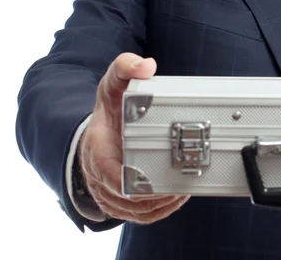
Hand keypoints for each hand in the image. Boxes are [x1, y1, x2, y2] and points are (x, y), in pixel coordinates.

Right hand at [78, 53, 189, 223]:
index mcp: (97, 146)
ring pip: (133, 211)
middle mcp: (100, 172)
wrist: (100, 125)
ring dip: (158, 206)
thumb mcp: (114, 80)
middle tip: (180, 184)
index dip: (132, 180)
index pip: (109, 173)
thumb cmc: (109, 105)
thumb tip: (146, 66)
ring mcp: (109, 188)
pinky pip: (137, 214)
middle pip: (125, 198)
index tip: (153, 177)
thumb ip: (126, 66)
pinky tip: (175, 199)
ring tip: (182, 192)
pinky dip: (157, 212)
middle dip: (153, 195)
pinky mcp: (121, 198)